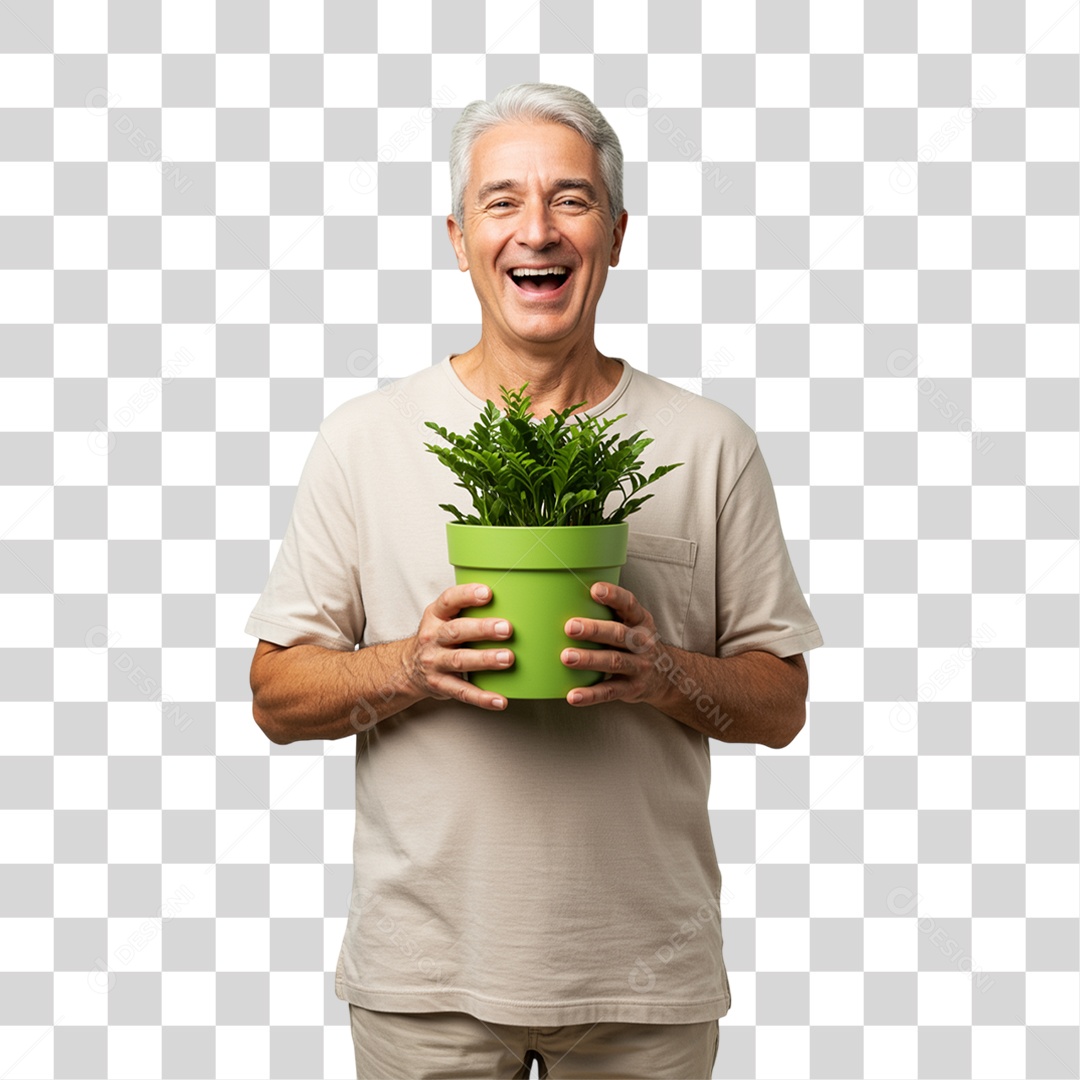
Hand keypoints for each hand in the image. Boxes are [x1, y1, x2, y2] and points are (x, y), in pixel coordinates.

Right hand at [401, 584, 513, 709]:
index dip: (466, 595)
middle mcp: (433, 638)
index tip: (487, 593)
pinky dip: (482, 697)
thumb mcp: (443, 618)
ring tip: (508, 658)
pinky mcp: (440, 685)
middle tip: (506, 628)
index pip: (448, 601)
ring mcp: (435, 663)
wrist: (408, 668)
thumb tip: (513, 602)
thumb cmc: (438, 638)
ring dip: (485, 659)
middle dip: (482, 629)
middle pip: (456, 631)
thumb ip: (467, 609)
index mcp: (435, 616)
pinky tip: (499, 699)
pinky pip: (463, 692)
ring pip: (460, 660)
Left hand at [561, 582, 667, 706]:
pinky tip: (573, 695)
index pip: (629, 604)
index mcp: (640, 621)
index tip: (595, 590)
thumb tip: (564, 599)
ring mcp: (639, 666)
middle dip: (594, 630)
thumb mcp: (632, 624)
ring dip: (589, 659)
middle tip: (570, 627)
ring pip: (614, 661)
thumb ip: (608, 613)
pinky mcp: (632, 688)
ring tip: (567, 657)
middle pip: (619, 634)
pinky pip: (610, 691)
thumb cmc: (636, 643)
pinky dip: (590, 694)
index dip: (614, 596)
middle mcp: (642, 642)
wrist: (666, 676)